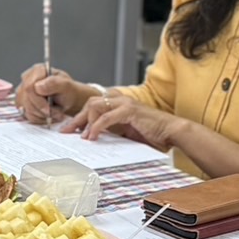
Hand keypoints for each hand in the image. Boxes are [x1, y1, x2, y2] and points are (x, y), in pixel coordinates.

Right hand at [15, 64, 94, 124]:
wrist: (68, 101)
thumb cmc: (68, 91)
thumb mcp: (67, 86)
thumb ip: (54, 83)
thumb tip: (38, 86)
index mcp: (37, 70)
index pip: (29, 87)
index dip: (38, 100)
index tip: (49, 108)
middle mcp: (27, 79)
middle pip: (26, 99)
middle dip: (42, 110)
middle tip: (56, 112)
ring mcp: (23, 92)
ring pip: (26, 108)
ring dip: (42, 114)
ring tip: (54, 113)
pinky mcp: (23, 103)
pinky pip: (26, 115)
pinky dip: (39, 118)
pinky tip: (48, 115)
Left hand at [59, 95, 181, 150]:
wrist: (171, 132)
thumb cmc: (152, 134)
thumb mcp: (126, 132)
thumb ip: (111, 132)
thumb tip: (91, 139)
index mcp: (118, 103)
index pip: (92, 105)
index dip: (78, 117)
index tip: (68, 129)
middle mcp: (119, 100)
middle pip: (90, 103)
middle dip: (76, 118)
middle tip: (66, 132)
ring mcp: (125, 103)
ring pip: (95, 106)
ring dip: (85, 122)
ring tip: (81, 136)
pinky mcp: (129, 110)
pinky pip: (106, 117)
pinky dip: (96, 127)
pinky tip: (92, 136)